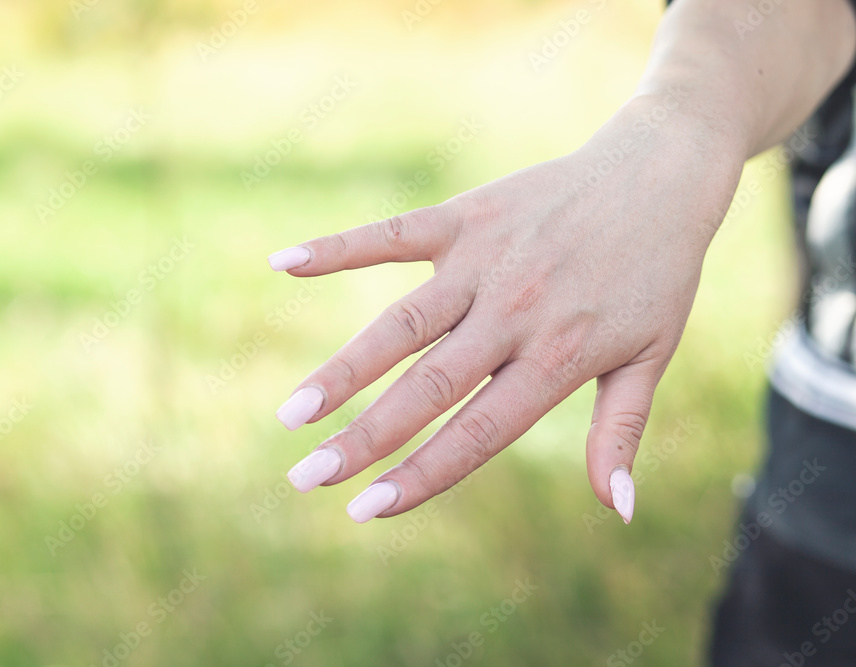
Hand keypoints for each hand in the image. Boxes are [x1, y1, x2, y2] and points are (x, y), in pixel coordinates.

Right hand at [269, 94, 743, 523]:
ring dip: (342, 369)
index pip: (477, 433)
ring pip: (400, 325)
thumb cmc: (657, 276)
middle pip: (426, 388)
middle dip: (362, 439)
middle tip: (304, 477)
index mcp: (557, 357)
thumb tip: (619, 511)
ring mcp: (483, 262)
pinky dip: (338, 249)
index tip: (365, 510)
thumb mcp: (651, 358)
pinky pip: (391, 235)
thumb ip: (620, 433)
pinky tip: (283, 265)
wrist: (659, 174)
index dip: (420, 475)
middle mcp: (513, 313)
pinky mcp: (465, 217)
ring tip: (292, 412)